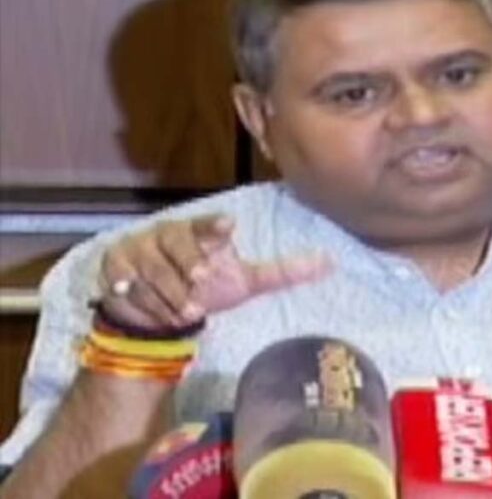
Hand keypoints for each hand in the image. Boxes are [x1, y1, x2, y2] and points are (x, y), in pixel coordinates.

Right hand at [98, 213, 330, 330]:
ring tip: (188, 312)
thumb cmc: (206, 288)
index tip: (228, 226)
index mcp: (200, 231)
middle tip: (201, 284)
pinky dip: (146, 302)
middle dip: (190, 264)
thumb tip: (331, 263)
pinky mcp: (114, 267)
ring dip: (171, 294)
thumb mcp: (246, 283)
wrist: (159, 314)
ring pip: (153, 269)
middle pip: (177, 242)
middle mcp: (167, 233)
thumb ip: (283, 272)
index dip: (214, 225)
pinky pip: (128, 285)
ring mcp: (138, 248)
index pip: (207, 224)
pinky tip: (159, 314)